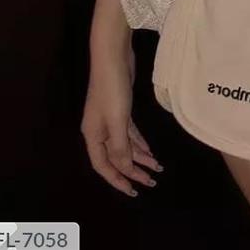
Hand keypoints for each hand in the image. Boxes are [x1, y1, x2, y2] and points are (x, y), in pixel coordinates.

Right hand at [80, 39, 163, 196]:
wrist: (112, 57)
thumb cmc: (112, 89)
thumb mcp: (117, 120)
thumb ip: (119, 146)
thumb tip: (123, 168)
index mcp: (92, 136)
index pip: (104, 166)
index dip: (118, 180)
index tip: (133, 191)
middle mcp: (98, 130)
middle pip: (115, 158)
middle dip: (133, 171)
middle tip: (151, 182)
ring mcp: (109, 120)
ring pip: (125, 145)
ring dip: (139, 157)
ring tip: (156, 168)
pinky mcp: (121, 109)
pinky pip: (129, 133)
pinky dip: (139, 142)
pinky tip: (150, 150)